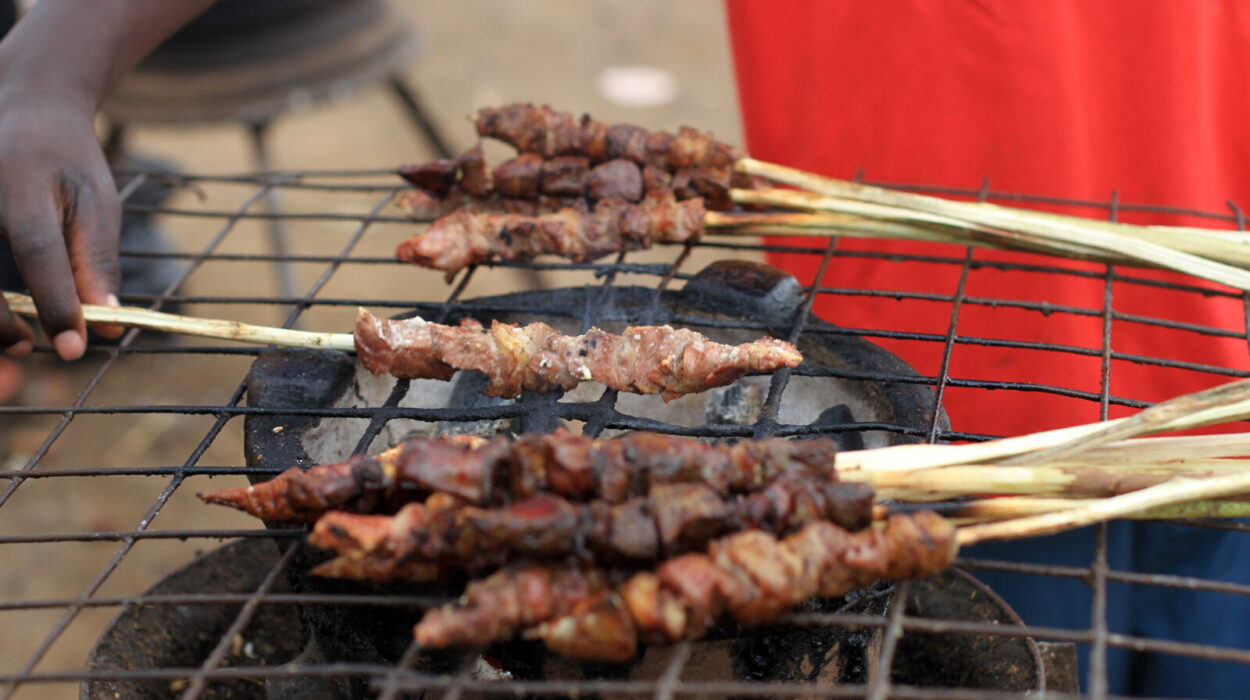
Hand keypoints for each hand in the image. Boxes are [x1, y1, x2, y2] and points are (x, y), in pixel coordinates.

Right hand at [0, 89, 122, 359]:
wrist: (24, 110)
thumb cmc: (67, 162)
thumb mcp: (96, 205)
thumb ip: (97, 264)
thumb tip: (107, 326)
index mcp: (21, 184)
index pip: (38, 252)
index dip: (56, 304)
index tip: (75, 348)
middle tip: (30, 347)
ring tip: (16, 340)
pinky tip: (1, 319)